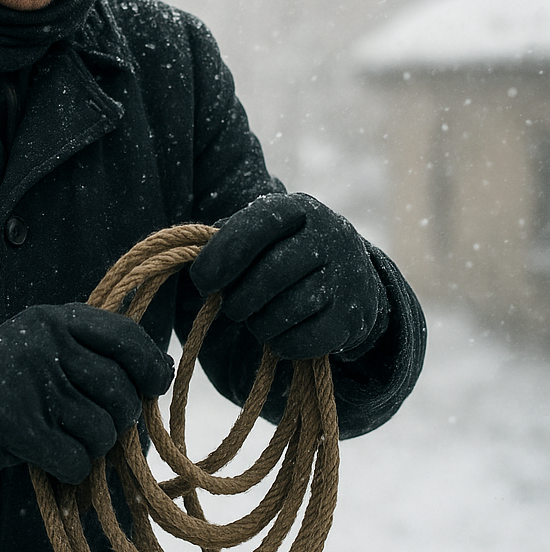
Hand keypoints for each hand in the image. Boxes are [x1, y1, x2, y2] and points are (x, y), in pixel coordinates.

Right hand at [0, 303, 172, 484]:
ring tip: (65, 440)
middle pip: (119, 391)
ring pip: (100, 430)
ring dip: (91, 448)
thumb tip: (159, 374)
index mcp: (56, 318)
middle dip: (118, 420)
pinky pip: (74, 458)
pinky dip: (71, 469)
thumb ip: (92, 353)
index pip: (125, 336)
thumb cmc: (5, 381)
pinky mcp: (13, 421)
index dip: (150, 365)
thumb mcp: (45, 347)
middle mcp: (44, 341)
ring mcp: (28, 379)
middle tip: (95, 426)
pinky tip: (52, 459)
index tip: (152, 386)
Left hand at [189, 193, 386, 359]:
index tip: (201, 282)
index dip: (223, 254)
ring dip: (258, 323)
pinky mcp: (353, 317)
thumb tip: (199, 261)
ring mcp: (347, 276)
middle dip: (239, 298)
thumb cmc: (284, 253)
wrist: (349, 278)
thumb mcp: (262, 235)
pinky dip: (281, 343)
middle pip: (272, 273)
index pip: (258, 224)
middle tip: (231, 307)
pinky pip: (304, 339)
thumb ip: (228, 240)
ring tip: (255, 318)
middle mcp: (329, 235)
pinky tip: (278, 334)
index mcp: (298, 208)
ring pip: (287, 309)